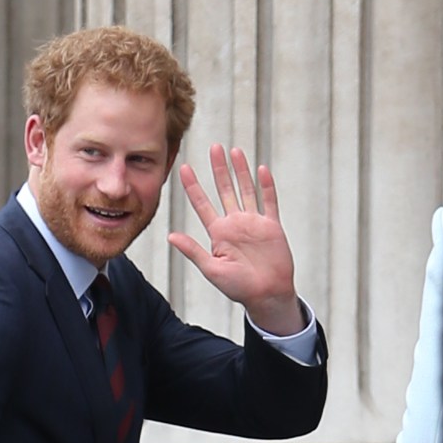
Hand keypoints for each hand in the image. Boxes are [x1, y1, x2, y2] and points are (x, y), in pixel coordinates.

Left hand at [168, 145, 304, 335]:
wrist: (266, 295)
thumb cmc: (238, 287)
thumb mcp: (211, 269)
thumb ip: (193, 250)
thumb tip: (170, 236)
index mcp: (218, 233)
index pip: (203, 204)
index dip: (193, 186)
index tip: (183, 168)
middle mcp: (235, 223)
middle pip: (225, 190)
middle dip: (219, 169)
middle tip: (213, 147)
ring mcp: (254, 223)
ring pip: (246, 190)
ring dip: (241, 171)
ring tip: (234, 151)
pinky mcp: (272, 226)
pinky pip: (269, 201)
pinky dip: (266, 186)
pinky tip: (261, 170)